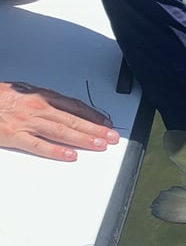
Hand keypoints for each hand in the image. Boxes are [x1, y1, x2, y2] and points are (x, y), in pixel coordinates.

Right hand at [0, 80, 119, 160]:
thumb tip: (57, 104)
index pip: (73, 106)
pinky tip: (71, 155)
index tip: (106, 123)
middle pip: (73, 119)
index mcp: (40, 95)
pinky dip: (56, 151)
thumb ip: (39, 97)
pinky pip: (39, 145)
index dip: (92, 115)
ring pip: (62, 131)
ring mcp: (26, 122)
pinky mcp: (14, 136)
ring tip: (100, 145)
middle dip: (95, 129)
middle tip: (112, 137)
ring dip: (84, 139)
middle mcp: (37, 107)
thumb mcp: (20, 90)